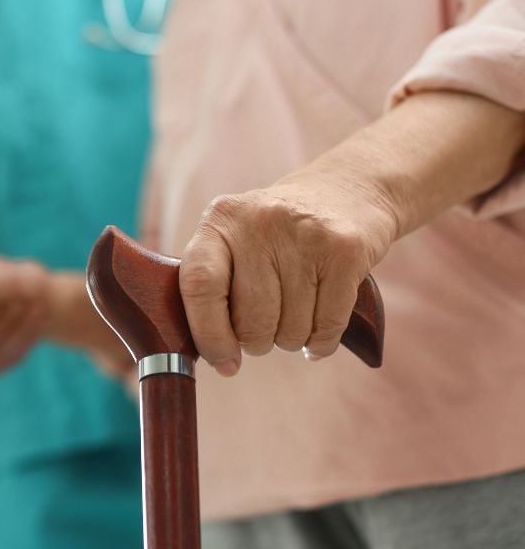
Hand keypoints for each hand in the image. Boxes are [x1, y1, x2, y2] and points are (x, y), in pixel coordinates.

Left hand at [179, 147, 396, 375]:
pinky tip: (320, 326)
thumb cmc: (278, 233)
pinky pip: (327, 328)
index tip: (224, 360)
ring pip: (291, 330)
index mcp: (221, 219)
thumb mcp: (236, 240)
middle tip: (268, 323)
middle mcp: (260, 221)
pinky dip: (322, 341)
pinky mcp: (345, 250)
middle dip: (259, 339)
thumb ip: (214, 286)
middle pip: (251, 320)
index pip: (200, 284)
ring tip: (297, 310)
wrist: (348, 188)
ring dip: (293, 338)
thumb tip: (217, 358)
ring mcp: (305, 233)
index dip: (209, 334)